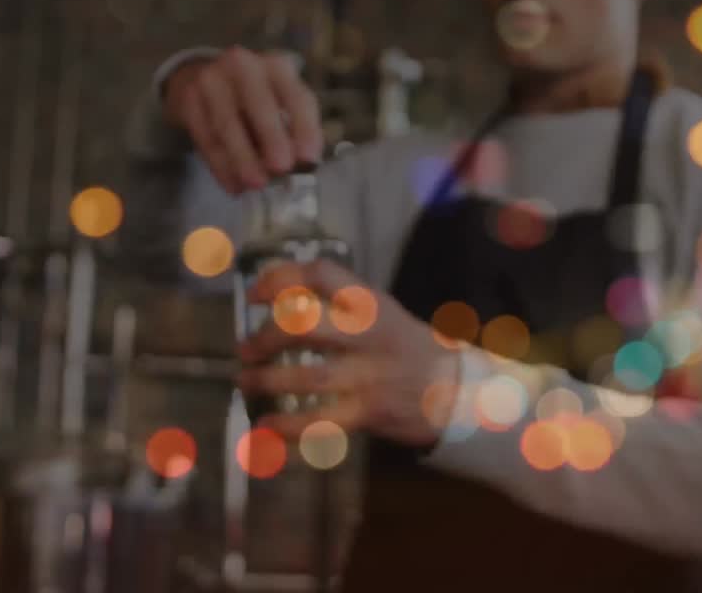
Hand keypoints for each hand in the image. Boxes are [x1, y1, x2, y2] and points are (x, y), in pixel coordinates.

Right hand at [164, 47, 323, 194]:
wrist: (202, 77)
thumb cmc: (254, 96)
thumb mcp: (281, 101)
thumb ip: (295, 127)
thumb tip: (302, 162)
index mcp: (276, 67)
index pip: (295, 96)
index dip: (304, 127)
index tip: (309, 157)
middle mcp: (243, 66)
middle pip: (258, 103)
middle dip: (272, 137)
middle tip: (280, 168)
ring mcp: (212, 81)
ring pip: (227, 124)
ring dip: (242, 158)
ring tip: (255, 184)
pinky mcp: (189, 101)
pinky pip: (206, 139)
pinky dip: (221, 166)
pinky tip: (234, 185)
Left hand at [237, 259, 460, 448]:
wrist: (455, 390)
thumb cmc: (408, 347)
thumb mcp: (383, 313)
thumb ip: (341, 307)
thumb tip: (279, 303)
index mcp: (371, 303)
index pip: (322, 274)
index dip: (281, 278)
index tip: (255, 292)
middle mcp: (369, 335)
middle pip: (307, 325)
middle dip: (267, 335)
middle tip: (247, 347)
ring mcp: (370, 376)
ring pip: (309, 377)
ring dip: (268, 381)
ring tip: (246, 381)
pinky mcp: (370, 413)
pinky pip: (322, 421)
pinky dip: (288, 427)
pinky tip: (266, 427)